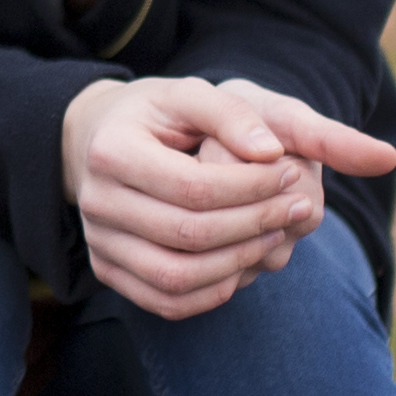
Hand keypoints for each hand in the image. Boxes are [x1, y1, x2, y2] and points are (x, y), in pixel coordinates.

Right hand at [61, 74, 395, 320]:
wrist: (105, 138)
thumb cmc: (165, 114)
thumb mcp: (201, 94)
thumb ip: (246, 115)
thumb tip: (280, 153)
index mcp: (113, 150)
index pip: (195, 188)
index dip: (254, 188)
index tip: (295, 172)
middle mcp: (96, 201)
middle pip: (189, 235)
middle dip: (256, 224)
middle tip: (300, 208)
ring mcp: (99, 242)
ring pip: (176, 277)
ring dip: (240, 263)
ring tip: (276, 237)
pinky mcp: (108, 270)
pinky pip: (165, 300)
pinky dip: (214, 292)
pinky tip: (246, 264)